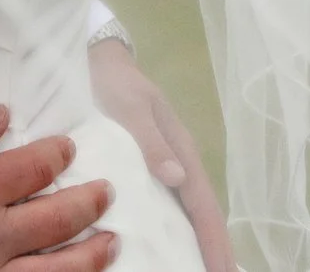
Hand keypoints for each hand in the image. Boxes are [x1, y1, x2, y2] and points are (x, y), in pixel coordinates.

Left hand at [89, 39, 235, 270]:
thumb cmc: (114, 82)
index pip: (204, 206)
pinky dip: (169, 231)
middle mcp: (176, 165)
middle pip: (201, 217)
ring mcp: (161, 168)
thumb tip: (179, 179)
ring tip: (196, 270)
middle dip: (211, 250)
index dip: (215, 241)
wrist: (94, 59)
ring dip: (192, 244)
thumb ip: (151, 141)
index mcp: (181, 152)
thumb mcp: (131, 107)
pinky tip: (160, 249)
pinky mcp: (141, 169)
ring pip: (184, 215)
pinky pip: (161, 207)